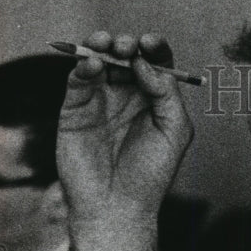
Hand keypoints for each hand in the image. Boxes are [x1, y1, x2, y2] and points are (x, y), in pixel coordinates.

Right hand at [57, 31, 193, 224]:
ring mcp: (100, 100)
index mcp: (153, 100)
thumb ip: (167, 94)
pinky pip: (78, 79)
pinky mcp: (75, 108)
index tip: (149, 44)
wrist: (117, 206)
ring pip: (98, 59)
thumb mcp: (175, 132)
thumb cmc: (151, 174)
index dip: (152, 47)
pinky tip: (95, 66)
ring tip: (108, 46)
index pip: (153, 62)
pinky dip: (84, 66)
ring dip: (102, 45)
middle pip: (125, 56)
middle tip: (127, 48)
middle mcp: (126, 96)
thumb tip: (145, 63)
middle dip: (126, 44)